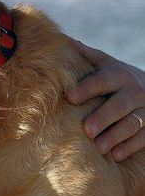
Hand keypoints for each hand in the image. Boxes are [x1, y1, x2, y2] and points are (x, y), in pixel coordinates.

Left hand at [66, 40, 144, 161]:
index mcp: (119, 74)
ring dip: (115, 136)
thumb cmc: (118, 78)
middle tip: (86, 130)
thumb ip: (85, 54)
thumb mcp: (106, 64)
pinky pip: (143, 137)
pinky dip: (130, 147)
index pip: (102, 80)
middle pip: (119, 105)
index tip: (69, 97)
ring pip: (132, 123)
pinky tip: (115, 155)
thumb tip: (60, 39)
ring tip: (98, 148)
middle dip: (103, 117)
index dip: (86, 88)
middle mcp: (135, 91)